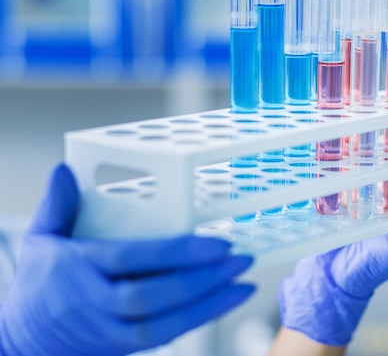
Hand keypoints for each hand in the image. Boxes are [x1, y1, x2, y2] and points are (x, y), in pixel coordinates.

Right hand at [0, 164, 254, 355]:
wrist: (21, 340)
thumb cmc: (38, 283)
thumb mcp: (39, 240)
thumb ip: (57, 206)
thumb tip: (63, 170)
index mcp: (78, 269)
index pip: (132, 259)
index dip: (177, 252)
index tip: (217, 242)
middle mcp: (94, 303)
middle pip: (153, 295)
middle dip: (202, 279)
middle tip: (239, 260)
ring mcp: (108, 331)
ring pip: (163, 324)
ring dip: (208, 304)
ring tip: (244, 284)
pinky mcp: (121, 348)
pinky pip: (163, 337)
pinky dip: (196, 320)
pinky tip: (223, 303)